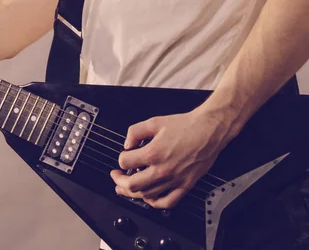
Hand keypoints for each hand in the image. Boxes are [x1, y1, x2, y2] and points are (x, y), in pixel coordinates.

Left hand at [110, 109, 232, 208]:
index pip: (126, 162)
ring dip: (133, 193)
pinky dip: (155, 203)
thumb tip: (127, 144)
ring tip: (127, 188)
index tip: (124, 156)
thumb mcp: (155, 121)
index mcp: (153, 153)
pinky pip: (167, 202)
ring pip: (147, 195)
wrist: (208, 131)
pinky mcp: (185, 186)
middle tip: (117, 176)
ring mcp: (174, 180)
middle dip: (120, 181)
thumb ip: (136, 131)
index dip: (121, 158)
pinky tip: (149, 198)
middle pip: (132, 185)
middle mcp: (162, 170)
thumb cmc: (185, 126)